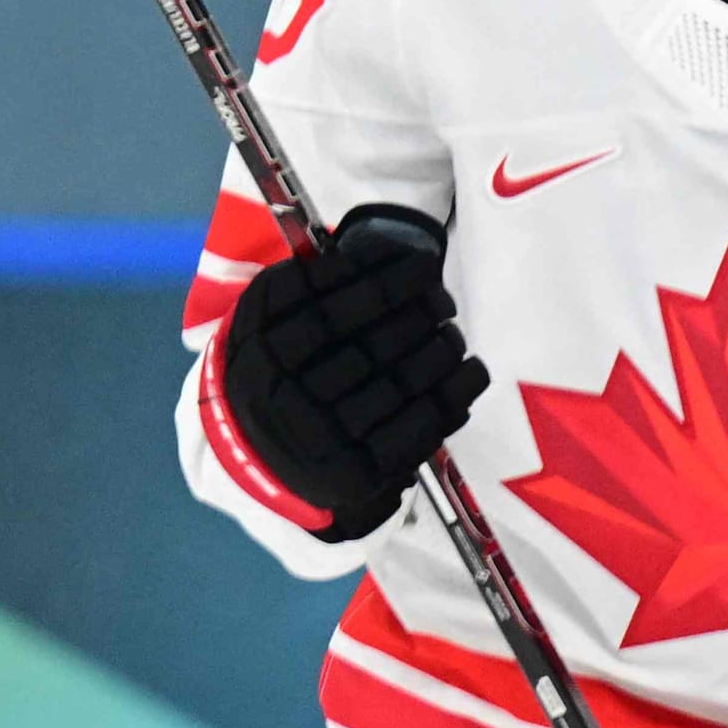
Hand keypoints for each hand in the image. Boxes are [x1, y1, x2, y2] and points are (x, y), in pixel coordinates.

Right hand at [216, 203, 487, 543]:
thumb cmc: (274, 370)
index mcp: (261, 346)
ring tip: (452, 333)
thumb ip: (310, 286)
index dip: (385, 283)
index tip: (422, 265)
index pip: (332, 307)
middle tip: (444, 301)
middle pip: (371, 345)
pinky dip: (453, 394)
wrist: (256, 455)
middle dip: (420, 315)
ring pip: (399, 385)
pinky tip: (471, 370)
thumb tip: (387, 255)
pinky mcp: (356, 472)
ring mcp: (322, 438)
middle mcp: (286, 393)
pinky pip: (417, 429)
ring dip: (440, 352)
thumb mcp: (267, 319)